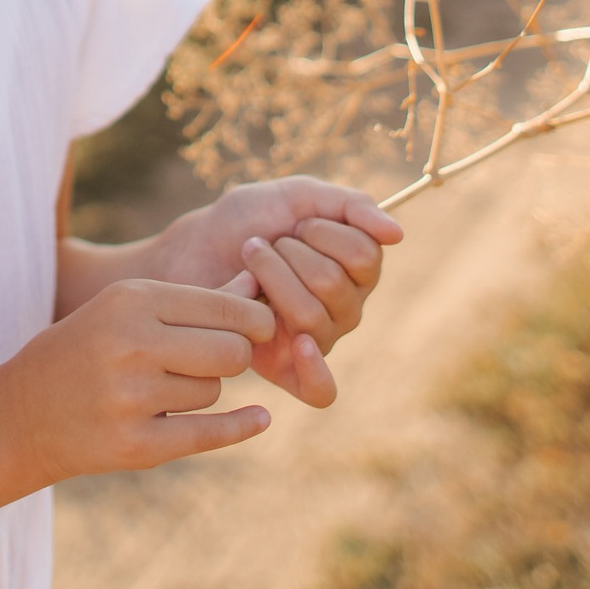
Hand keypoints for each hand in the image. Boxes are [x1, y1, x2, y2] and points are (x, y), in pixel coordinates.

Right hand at [0, 279, 275, 483]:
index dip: (255, 319)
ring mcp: (132, 398)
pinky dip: (240, 427)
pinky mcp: (136, 445)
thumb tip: (257, 286)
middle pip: (231, 352)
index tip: (261, 327)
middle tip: (218, 359)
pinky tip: (259, 419)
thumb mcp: (126, 309)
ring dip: (203, 390)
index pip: (225, 307)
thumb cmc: (84, 349)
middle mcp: (131, 345)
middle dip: (235, 355)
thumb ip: (194, 300)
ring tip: (163, 387)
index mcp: (131, 300)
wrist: (22, 414)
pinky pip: (209, 434)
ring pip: (214, 391)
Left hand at [148, 177, 402, 407]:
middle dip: (289, 254)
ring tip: (249, 266)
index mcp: (356, 270)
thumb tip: (398, 235)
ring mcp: (317, 340)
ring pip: (312, 317)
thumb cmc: (247, 221)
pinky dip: (314, 369)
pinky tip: (297, 343)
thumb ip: (351, 207)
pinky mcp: (284, 368)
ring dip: (271, 277)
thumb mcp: (299, 198)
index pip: (365, 256)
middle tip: (263, 246)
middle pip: (334, 286)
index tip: (296, 224)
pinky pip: (320, 390)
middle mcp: (344, 309)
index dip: (324, 233)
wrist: (191, 250)